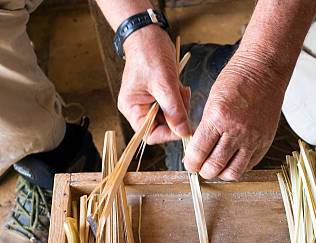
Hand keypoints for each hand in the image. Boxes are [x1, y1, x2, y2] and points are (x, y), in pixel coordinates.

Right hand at [118, 27, 191, 142]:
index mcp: (132, 109)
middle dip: (176, 116)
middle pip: (162, 127)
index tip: (183, 125)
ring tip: (182, 90)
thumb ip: (174, 111)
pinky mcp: (158, 96)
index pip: (150, 134)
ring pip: (170, 117)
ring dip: (180, 107)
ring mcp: (149, 103)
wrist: (148, 34)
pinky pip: (172, 106)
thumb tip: (183, 132)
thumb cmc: (149, 55)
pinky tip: (180, 88)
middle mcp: (138, 109)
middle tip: (183, 99)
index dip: (168, 134)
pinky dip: (180, 100)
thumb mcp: (164, 84)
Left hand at [183, 51, 285, 180]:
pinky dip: (238, 167)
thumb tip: (198, 151)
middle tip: (201, 167)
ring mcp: (253, 138)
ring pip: (233, 172)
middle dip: (203, 171)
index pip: (199, 153)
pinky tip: (232, 159)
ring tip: (217, 166)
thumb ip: (206, 128)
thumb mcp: (212, 101)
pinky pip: (249, 165)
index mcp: (218, 117)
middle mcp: (236, 131)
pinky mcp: (265, 142)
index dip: (191, 163)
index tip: (190, 163)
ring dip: (221, 173)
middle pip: (214, 167)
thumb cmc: (237, 81)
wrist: (264, 71)